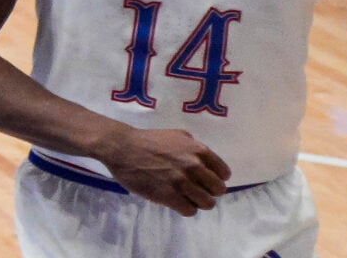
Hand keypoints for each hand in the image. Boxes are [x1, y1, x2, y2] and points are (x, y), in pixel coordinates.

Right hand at [94, 123, 229, 212]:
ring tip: (187, 197)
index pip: (224, 173)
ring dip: (198, 202)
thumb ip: (193, 146)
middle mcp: (194, 166)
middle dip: (209, 191)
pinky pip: (190, 211)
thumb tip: (204, 160)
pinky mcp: (169, 196)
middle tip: (197, 190)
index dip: (216, 178)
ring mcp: (182, 182)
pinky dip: (185, 208)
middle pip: (218, 190)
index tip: (206, 180)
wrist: (123, 148)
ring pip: (207, 203)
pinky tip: (176, 201)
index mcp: (198, 150)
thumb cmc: (148, 140)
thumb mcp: (176, 134)